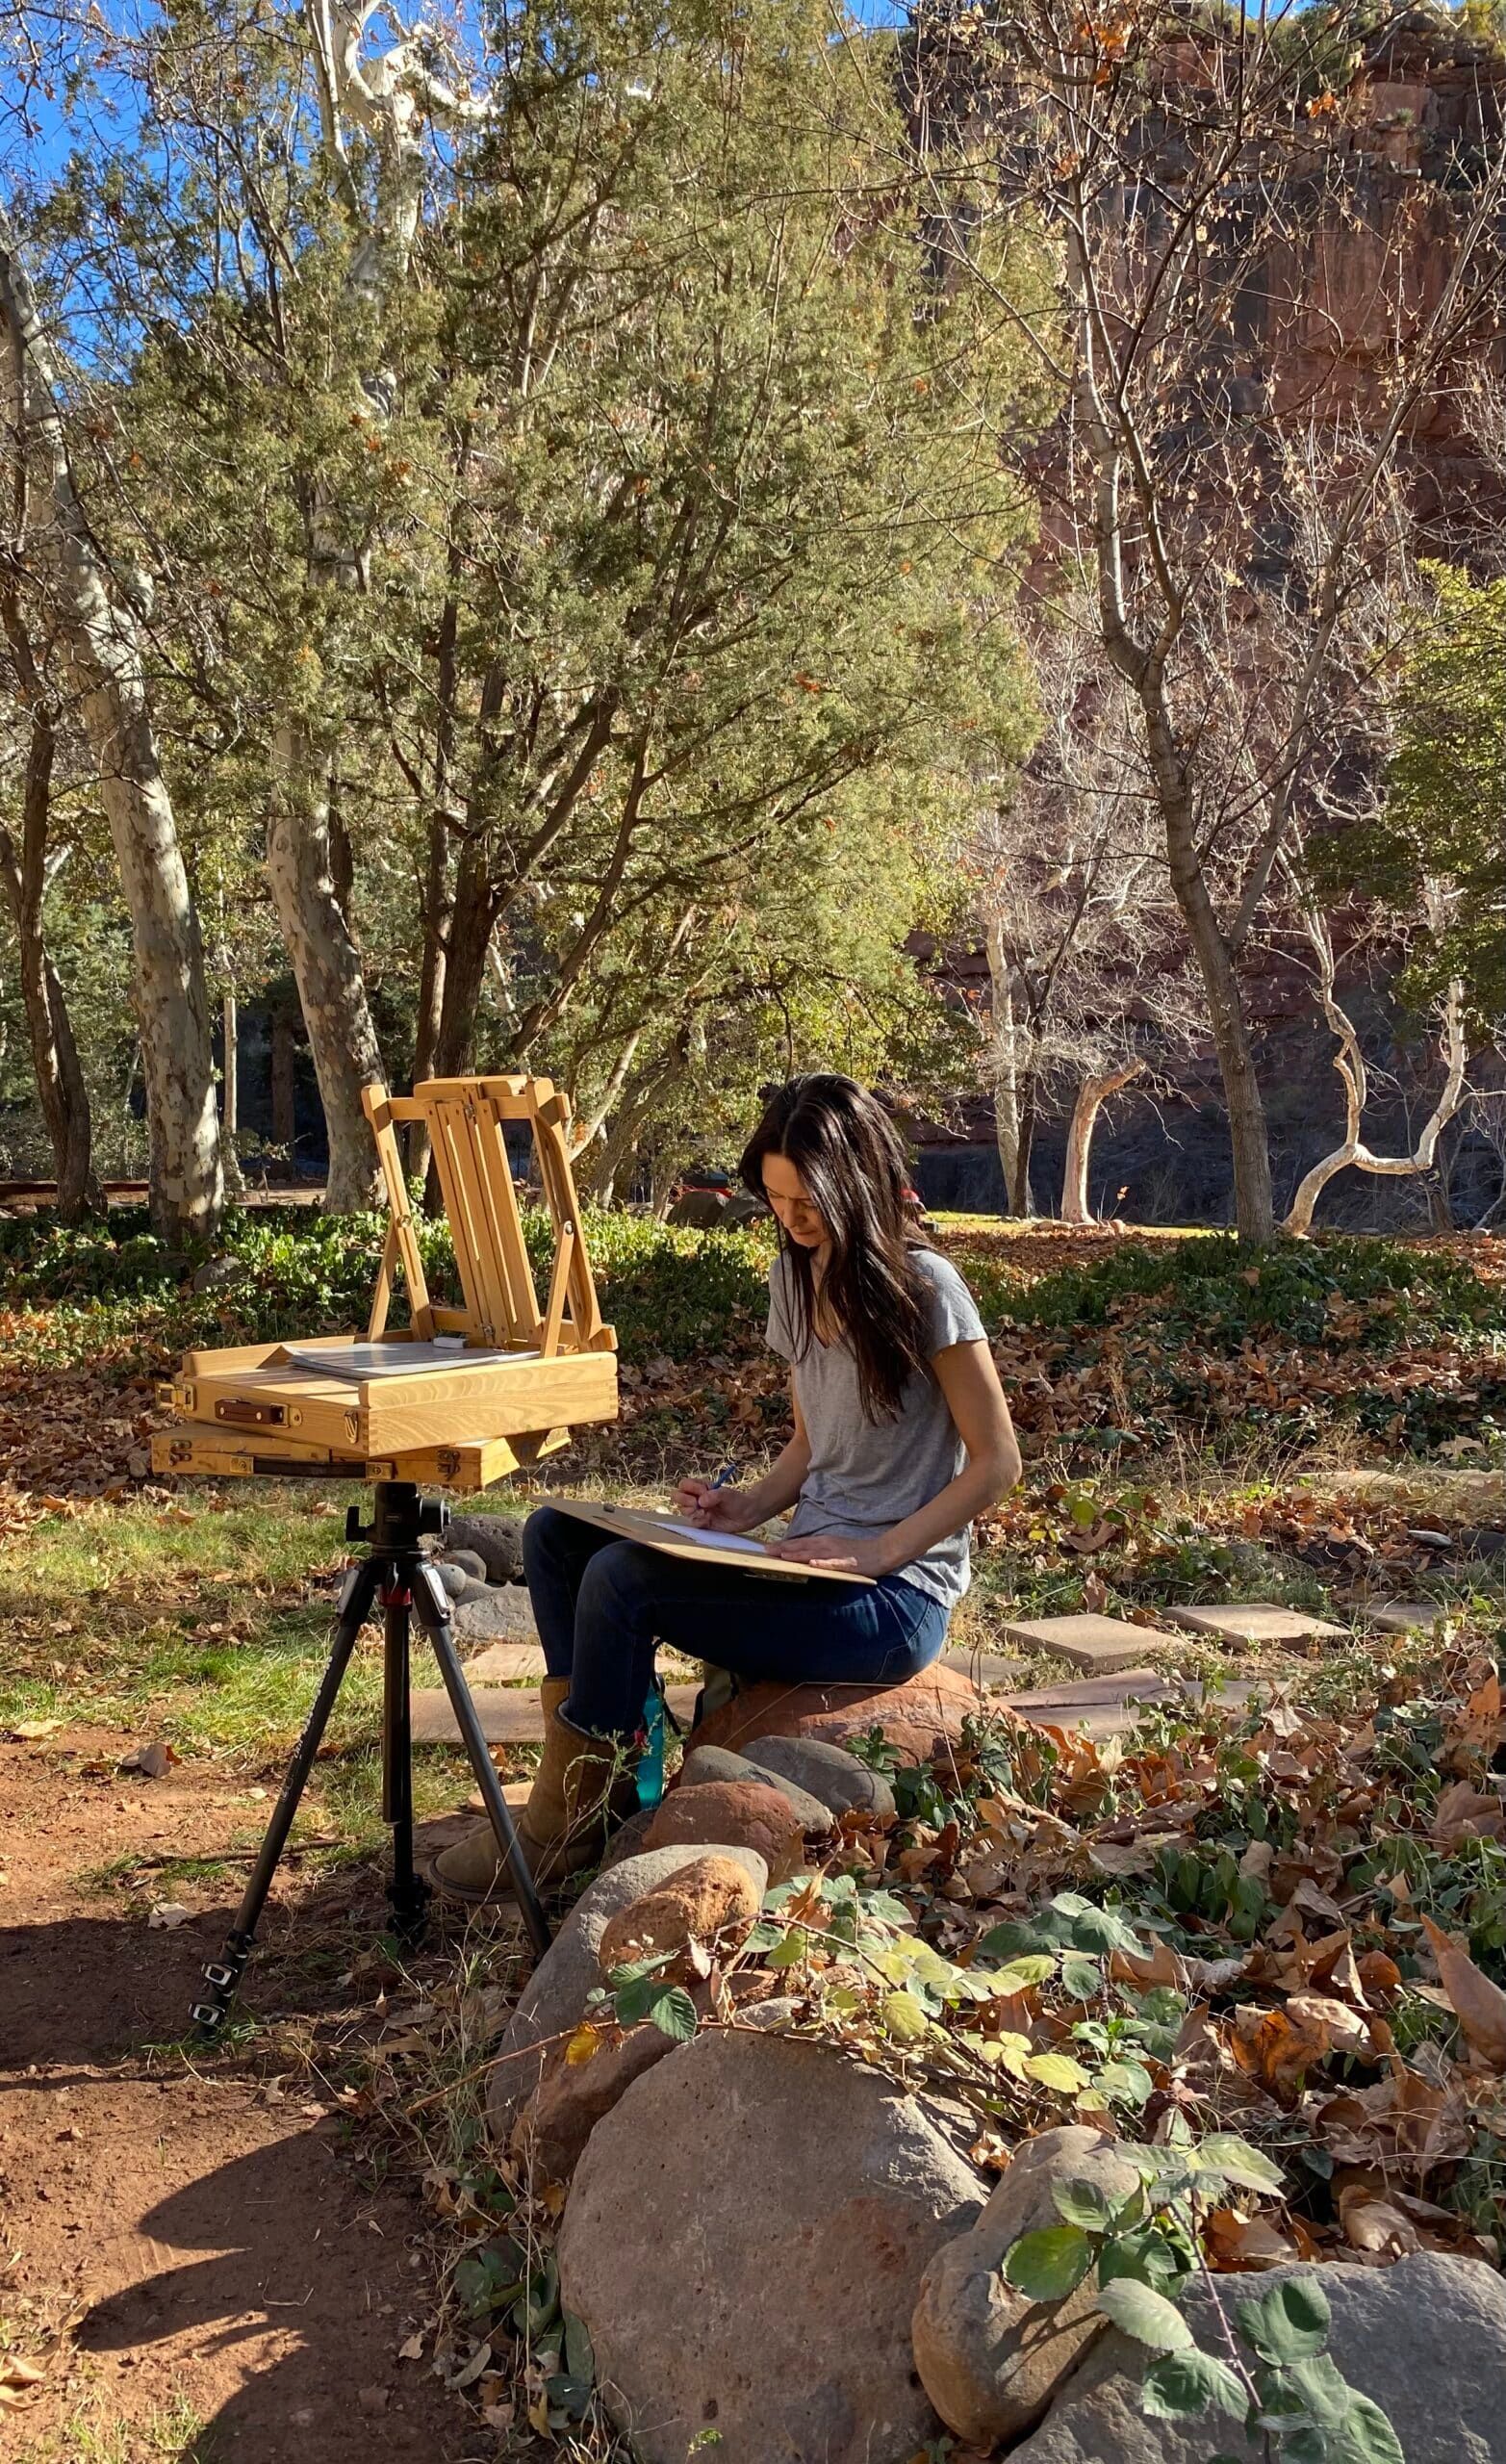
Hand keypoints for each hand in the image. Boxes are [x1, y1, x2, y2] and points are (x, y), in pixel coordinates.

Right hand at [671, 1476, 759, 1533]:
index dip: (690, 1488)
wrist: (747, 1515)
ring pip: (683, 1510)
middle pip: (677, 1496)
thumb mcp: (727, 1494)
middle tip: (696, 1503)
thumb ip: (714, 1495)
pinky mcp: (702, 1522)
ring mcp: (698, 1510)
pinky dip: (698, 1521)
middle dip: (684, 1500)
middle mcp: (697, 1498)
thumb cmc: (737, 1500)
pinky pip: (692, 1523)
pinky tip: (708, 1520)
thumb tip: (700, 1501)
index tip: (703, 1491)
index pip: (684, 1484)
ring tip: (705, 1513)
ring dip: (692, 1512)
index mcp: (701, 1487)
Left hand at [764, 1529, 892, 1577]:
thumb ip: (820, 1552)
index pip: (800, 1543)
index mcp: (824, 1542)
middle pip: (802, 1547)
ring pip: (813, 1553)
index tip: (768, 1548)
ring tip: (781, 1555)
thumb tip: (803, 1557)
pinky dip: (821, 1563)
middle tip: (766, 1551)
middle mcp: (828, 1544)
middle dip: (783, 1549)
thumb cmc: (857, 1552)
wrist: (881, 1551)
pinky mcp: (847, 1562)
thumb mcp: (835, 1549)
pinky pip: (832, 1563)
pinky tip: (812, 1564)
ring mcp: (837, 1553)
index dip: (783, 1545)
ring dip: (797, 1554)